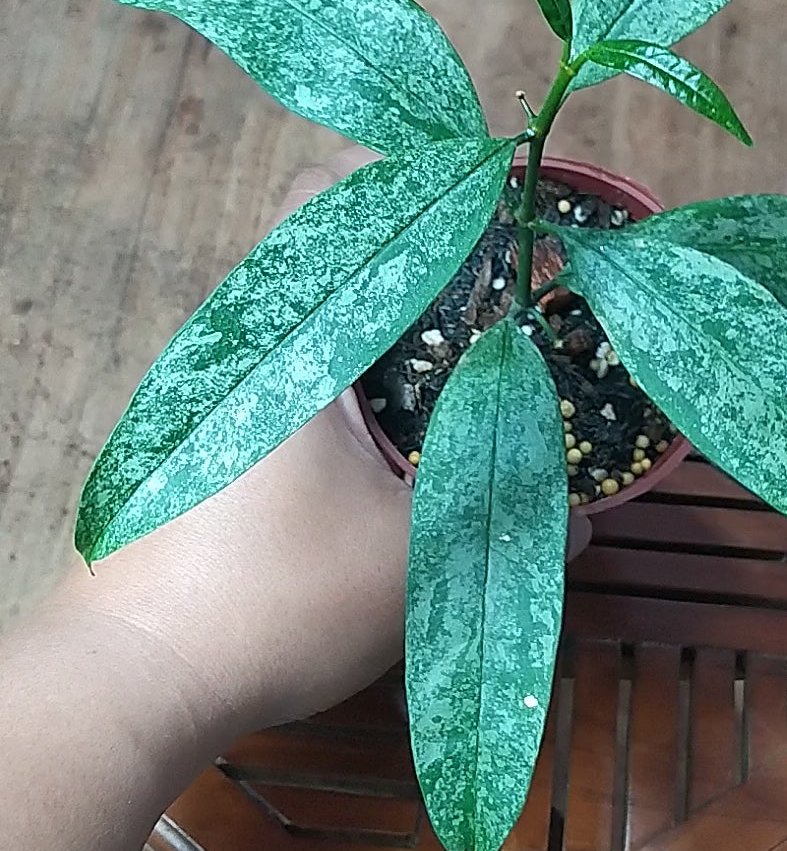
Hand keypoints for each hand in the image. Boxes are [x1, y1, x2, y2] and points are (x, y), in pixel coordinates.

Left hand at [52, 146, 587, 754]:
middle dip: (414, 257)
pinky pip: (276, 371)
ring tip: (451, 365)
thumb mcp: (416, 558)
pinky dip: (337, 377)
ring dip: (374, 322)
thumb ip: (503, 515)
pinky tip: (384, 440)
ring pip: (302, 314)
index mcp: (291, 331)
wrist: (136, 677)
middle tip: (494, 293)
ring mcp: (203, 389)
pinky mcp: (191, 441)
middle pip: (322, 248)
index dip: (411, 173)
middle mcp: (235, 337)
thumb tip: (585, 516)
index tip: (488, 205)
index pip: (330, 186)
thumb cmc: (275, 600)